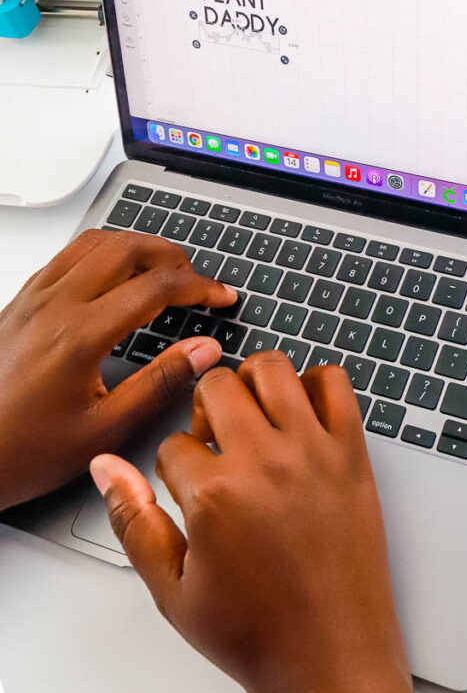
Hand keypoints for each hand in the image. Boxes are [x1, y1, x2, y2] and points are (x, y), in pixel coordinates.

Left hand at [0, 229, 234, 511]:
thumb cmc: (23, 451)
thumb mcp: (104, 428)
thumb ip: (160, 382)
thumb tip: (203, 351)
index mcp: (79, 336)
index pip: (156, 288)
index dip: (200, 287)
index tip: (221, 296)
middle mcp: (55, 305)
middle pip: (127, 247)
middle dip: (172, 255)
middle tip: (197, 280)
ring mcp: (34, 298)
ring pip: (95, 242)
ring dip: (137, 246)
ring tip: (162, 270)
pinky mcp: (21, 300)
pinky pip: (68, 255)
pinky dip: (103, 252)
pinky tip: (115, 275)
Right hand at [91, 352, 416, 692]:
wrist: (331, 659)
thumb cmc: (258, 632)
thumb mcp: (172, 590)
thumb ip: (133, 521)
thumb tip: (107, 468)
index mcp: (215, 495)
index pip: (171, 443)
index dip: (173, 467)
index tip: (191, 492)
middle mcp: (265, 461)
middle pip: (217, 386)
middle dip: (204, 411)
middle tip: (215, 446)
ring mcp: (314, 452)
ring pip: (272, 368)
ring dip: (252, 386)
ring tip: (254, 423)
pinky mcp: (352, 454)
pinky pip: (336, 383)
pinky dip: (316, 385)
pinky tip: (301, 418)